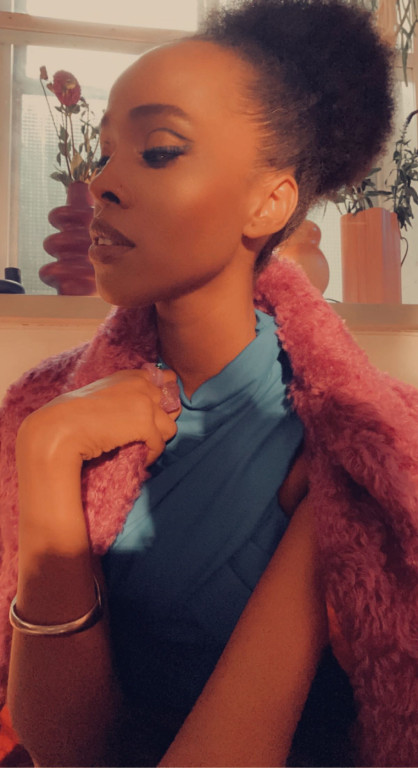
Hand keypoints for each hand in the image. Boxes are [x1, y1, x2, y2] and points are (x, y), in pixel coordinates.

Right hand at [17, 367, 180, 466]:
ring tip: (143, 446)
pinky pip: (160, 444)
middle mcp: (142, 385)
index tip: (155, 412)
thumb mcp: (104, 393)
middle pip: (173, 402)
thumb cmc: (74, 414)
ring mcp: (146, 404)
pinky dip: (152, 454)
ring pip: (170, 426)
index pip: (167, 379)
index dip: (165, 397)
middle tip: (150, 432)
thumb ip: (125, 395)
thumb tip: (141, 412)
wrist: (61, 427)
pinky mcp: (145, 424)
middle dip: (164, 418)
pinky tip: (140, 458)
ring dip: (158, 438)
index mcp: (131, 375)